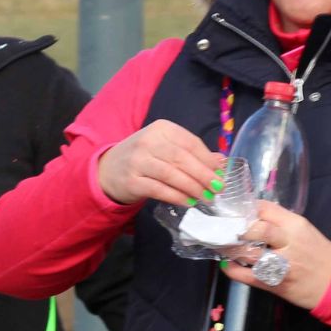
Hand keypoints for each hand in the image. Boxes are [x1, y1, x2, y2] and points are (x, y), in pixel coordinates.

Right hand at [96, 120, 224, 207]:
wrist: (109, 169)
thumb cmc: (145, 157)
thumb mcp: (167, 148)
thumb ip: (192, 153)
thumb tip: (221, 162)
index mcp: (161, 128)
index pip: (190, 142)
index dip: (208, 159)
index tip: (221, 172)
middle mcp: (148, 141)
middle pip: (182, 158)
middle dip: (203, 174)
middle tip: (217, 188)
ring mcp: (137, 160)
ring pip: (171, 174)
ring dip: (192, 187)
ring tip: (206, 197)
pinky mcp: (132, 180)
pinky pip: (159, 189)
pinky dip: (176, 197)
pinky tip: (189, 202)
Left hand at [224, 201, 330, 310]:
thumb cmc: (318, 253)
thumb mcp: (303, 229)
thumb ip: (279, 221)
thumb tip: (251, 214)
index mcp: (295, 226)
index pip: (264, 209)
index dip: (246, 209)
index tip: (235, 212)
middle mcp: (287, 243)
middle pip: (256, 229)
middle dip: (237, 228)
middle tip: (225, 228)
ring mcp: (280, 265)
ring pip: (248, 253)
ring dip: (230, 248)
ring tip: (222, 244)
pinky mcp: (273, 284)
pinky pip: (246, 276)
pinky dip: (232, 270)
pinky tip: (228, 264)